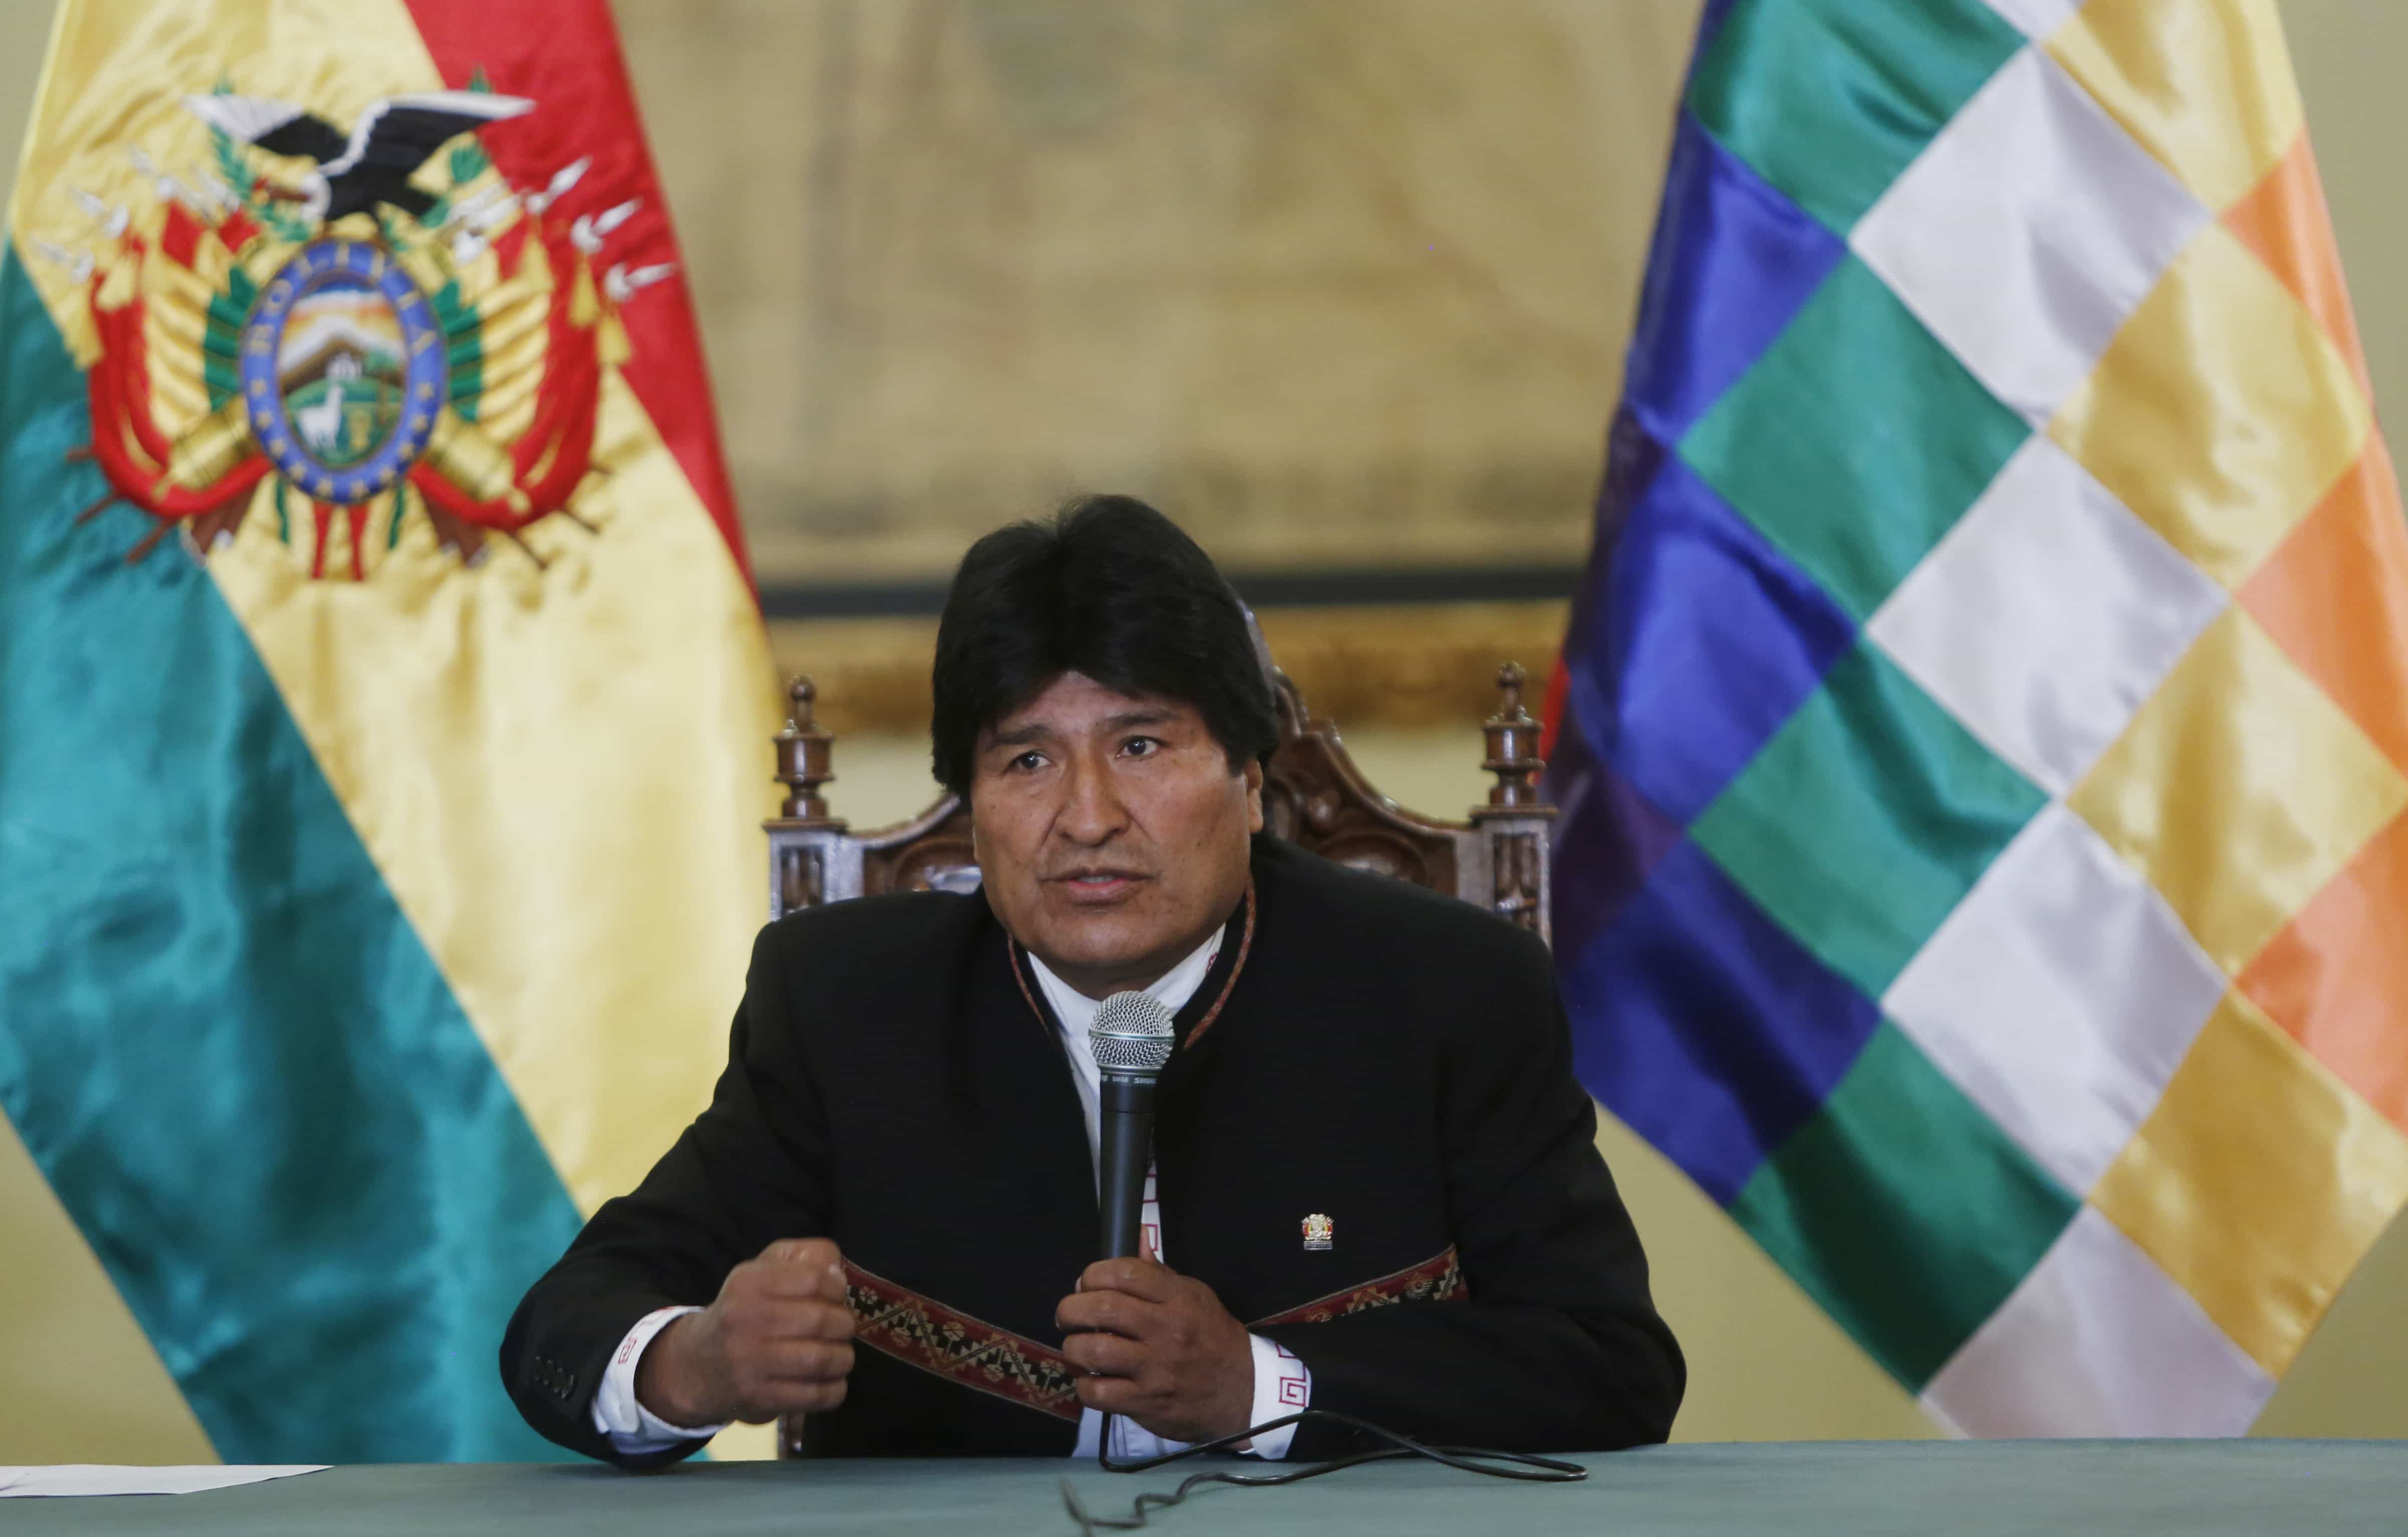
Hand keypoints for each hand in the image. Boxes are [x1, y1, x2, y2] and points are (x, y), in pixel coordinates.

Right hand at [636, 1237, 855, 1426]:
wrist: (697, 1365)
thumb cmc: (744, 1311)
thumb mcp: (763, 1271)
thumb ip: (804, 1258)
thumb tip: (837, 1271)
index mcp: (748, 1283)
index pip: (814, 1279)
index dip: (837, 1289)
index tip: (838, 1296)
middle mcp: (745, 1321)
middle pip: (821, 1321)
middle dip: (844, 1324)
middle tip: (842, 1328)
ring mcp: (750, 1363)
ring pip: (821, 1360)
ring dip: (843, 1358)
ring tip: (840, 1355)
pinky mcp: (758, 1397)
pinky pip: (814, 1395)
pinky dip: (834, 1390)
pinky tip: (831, 1381)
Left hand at [1055, 1256, 1253, 1443]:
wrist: (1243, 1391)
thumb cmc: (1212, 1337)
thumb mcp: (1195, 1296)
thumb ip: (1159, 1272)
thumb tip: (1136, 1235)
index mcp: (1177, 1298)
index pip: (1124, 1273)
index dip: (1093, 1274)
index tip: (1085, 1284)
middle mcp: (1166, 1330)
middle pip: (1101, 1308)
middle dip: (1070, 1309)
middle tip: (1067, 1316)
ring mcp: (1155, 1369)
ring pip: (1093, 1350)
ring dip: (1072, 1347)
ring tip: (1076, 1347)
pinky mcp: (1146, 1403)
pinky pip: (1097, 1392)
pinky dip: (1084, 1385)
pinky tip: (1090, 1379)